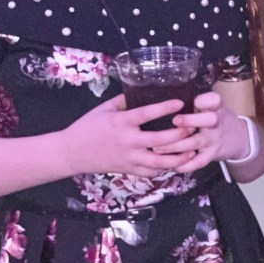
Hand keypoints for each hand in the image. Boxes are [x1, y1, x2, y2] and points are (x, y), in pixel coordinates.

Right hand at [60, 95, 197, 177]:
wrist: (71, 153)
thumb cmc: (88, 126)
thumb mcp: (104, 108)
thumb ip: (124, 100)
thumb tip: (143, 90)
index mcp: (120, 123)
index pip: (146, 114)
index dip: (165, 108)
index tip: (181, 102)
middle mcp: (127, 141)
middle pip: (159, 140)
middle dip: (179, 135)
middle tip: (192, 127)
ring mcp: (129, 158)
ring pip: (159, 162)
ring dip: (178, 157)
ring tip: (192, 150)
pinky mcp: (129, 170)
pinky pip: (151, 172)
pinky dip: (165, 168)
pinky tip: (176, 162)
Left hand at [153, 91, 248, 172]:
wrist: (236, 137)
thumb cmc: (213, 117)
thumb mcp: (210, 106)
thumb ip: (196, 103)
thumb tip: (165, 99)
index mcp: (214, 107)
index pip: (214, 100)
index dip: (205, 100)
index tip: (196, 101)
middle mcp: (215, 122)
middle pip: (209, 120)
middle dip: (191, 121)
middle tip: (175, 121)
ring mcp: (213, 139)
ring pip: (197, 142)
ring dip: (177, 146)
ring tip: (158, 148)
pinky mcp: (212, 154)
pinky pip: (199, 162)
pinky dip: (186, 165)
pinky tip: (172, 165)